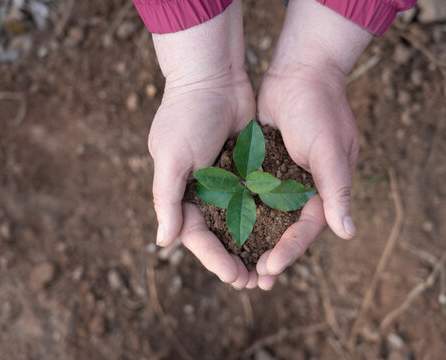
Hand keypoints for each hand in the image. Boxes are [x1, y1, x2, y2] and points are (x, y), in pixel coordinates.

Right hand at [148, 0, 275, 289]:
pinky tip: (282, 235)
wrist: (213, 75)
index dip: (215, 259)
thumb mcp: (171, 157)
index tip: (235, 278)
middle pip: (220, 235)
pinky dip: (267, 218)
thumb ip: (167, 199)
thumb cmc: (187, 115)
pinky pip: (257, 199)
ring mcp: (227, 181)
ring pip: (242, 222)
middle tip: (256, 283)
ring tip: (270, 270)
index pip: (197, 236)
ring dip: (254, 246)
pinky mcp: (247, 168)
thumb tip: (164, 242)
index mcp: (181, 193)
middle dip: (236, 260)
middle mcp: (203, 191)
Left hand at [256, 0, 372, 276]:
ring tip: (235, 266)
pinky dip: (238, 212)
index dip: (289, 251)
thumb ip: (336, 190)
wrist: (300, 72)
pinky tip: (221, 228)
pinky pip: (249, 194)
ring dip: (251, 241)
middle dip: (268, 256)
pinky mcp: (260, 166)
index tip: (269, 269)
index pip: (306, 230)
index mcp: (324, 190)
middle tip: (251, 282)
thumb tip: (347, 234)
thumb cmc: (320, 109)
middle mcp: (302, 189)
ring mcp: (280, 179)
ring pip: (264, 218)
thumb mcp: (330, 150)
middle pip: (284, 231)